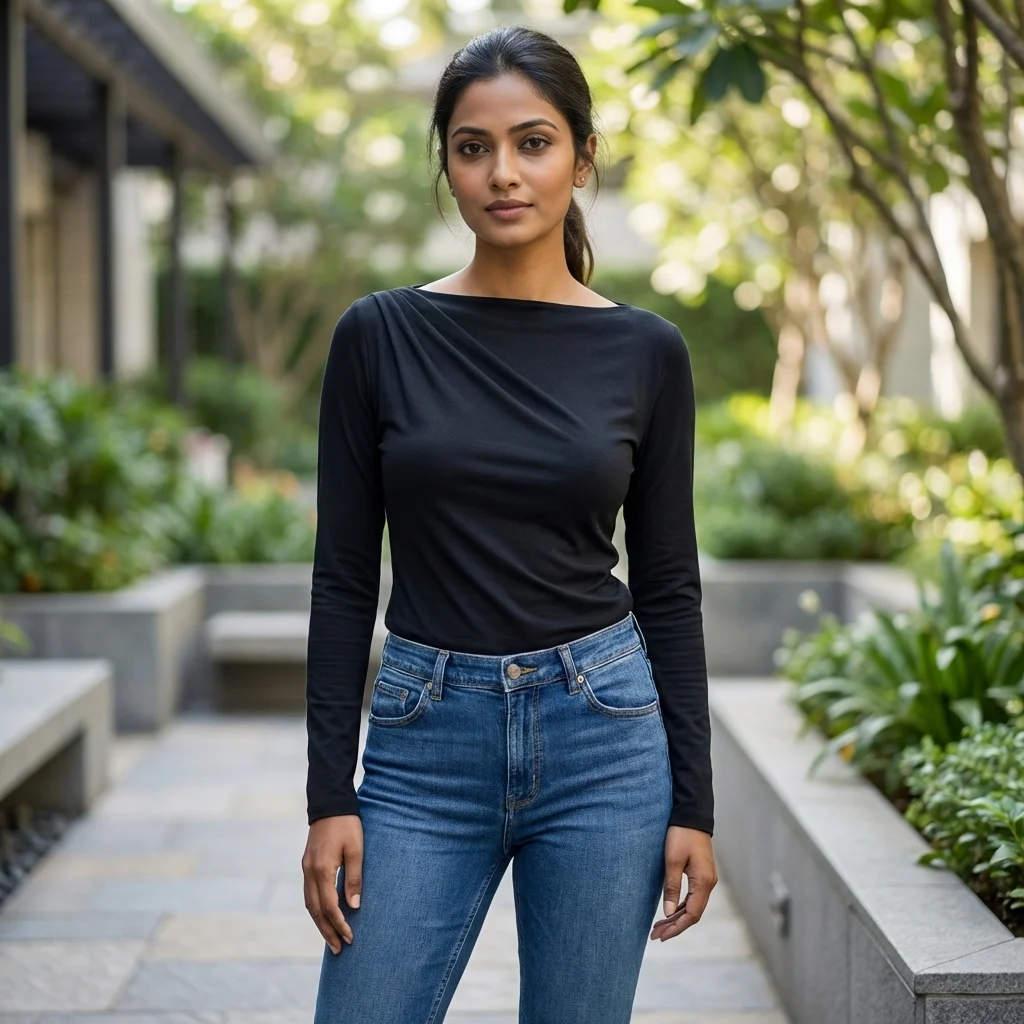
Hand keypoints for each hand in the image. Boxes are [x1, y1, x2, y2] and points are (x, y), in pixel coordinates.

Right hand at [302, 814, 362, 954]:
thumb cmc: (346, 825)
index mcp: (321, 869)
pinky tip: (324, 915)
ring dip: (320, 923)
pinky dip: (315, 909)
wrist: (329, 804)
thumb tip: (353, 906)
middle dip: (327, 931)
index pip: (329, 906)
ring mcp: (306, 868)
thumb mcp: (356, 849)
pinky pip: (308, 894)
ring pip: (309, 904)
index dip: (339, 924)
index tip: (350, 938)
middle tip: (339, 949)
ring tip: (332, 938)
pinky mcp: (307, 864)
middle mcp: (309, 872)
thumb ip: (353, 878)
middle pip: (315, 910)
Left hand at [650, 825, 717, 941]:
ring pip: (692, 906)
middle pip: (693, 913)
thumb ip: (671, 887)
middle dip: (674, 926)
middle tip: (655, 935)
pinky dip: (680, 906)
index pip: (692, 914)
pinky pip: (693, 897)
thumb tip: (667, 913)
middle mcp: (708, 884)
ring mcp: (706, 879)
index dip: (676, 927)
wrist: (692, 815)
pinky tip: (669, 910)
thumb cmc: (681, 835)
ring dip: (676, 917)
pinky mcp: (702, 874)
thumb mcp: (672, 861)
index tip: (661, 936)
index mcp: (703, 882)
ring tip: (659, 927)